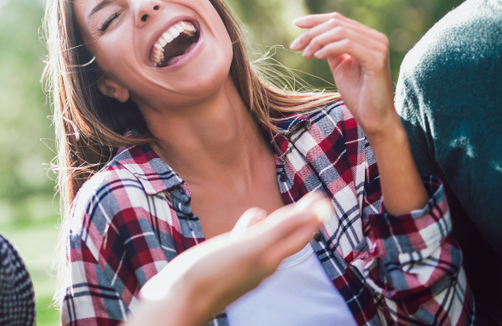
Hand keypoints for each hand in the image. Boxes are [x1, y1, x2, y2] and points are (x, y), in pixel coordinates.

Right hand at [129, 195, 331, 325]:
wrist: (177, 302)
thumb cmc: (212, 274)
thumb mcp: (251, 247)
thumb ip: (282, 230)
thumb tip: (317, 214)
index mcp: (268, 259)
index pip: (298, 235)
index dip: (311, 216)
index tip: (323, 199)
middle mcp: (258, 265)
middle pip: (285, 239)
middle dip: (298, 220)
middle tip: (311, 202)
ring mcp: (240, 267)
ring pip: (264, 243)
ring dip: (275, 225)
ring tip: (280, 213)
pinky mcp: (222, 267)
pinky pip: (245, 246)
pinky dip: (251, 231)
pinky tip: (245, 226)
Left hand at [290, 13, 399, 139]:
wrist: (375, 118)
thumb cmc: (358, 94)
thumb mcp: (340, 66)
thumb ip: (331, 48)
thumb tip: (313, 34)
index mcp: (368, 37)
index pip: (338, 19)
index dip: (315, 19)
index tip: (295, 24)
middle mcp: (376, 38)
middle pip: (337, 24)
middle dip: (311, 32)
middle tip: (294, 45)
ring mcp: (379, 47)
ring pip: (340, 32)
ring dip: (317, 41)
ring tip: (305, 54)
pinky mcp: (376, 59)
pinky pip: (347, 44)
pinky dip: (329, 48)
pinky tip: (317, 56)